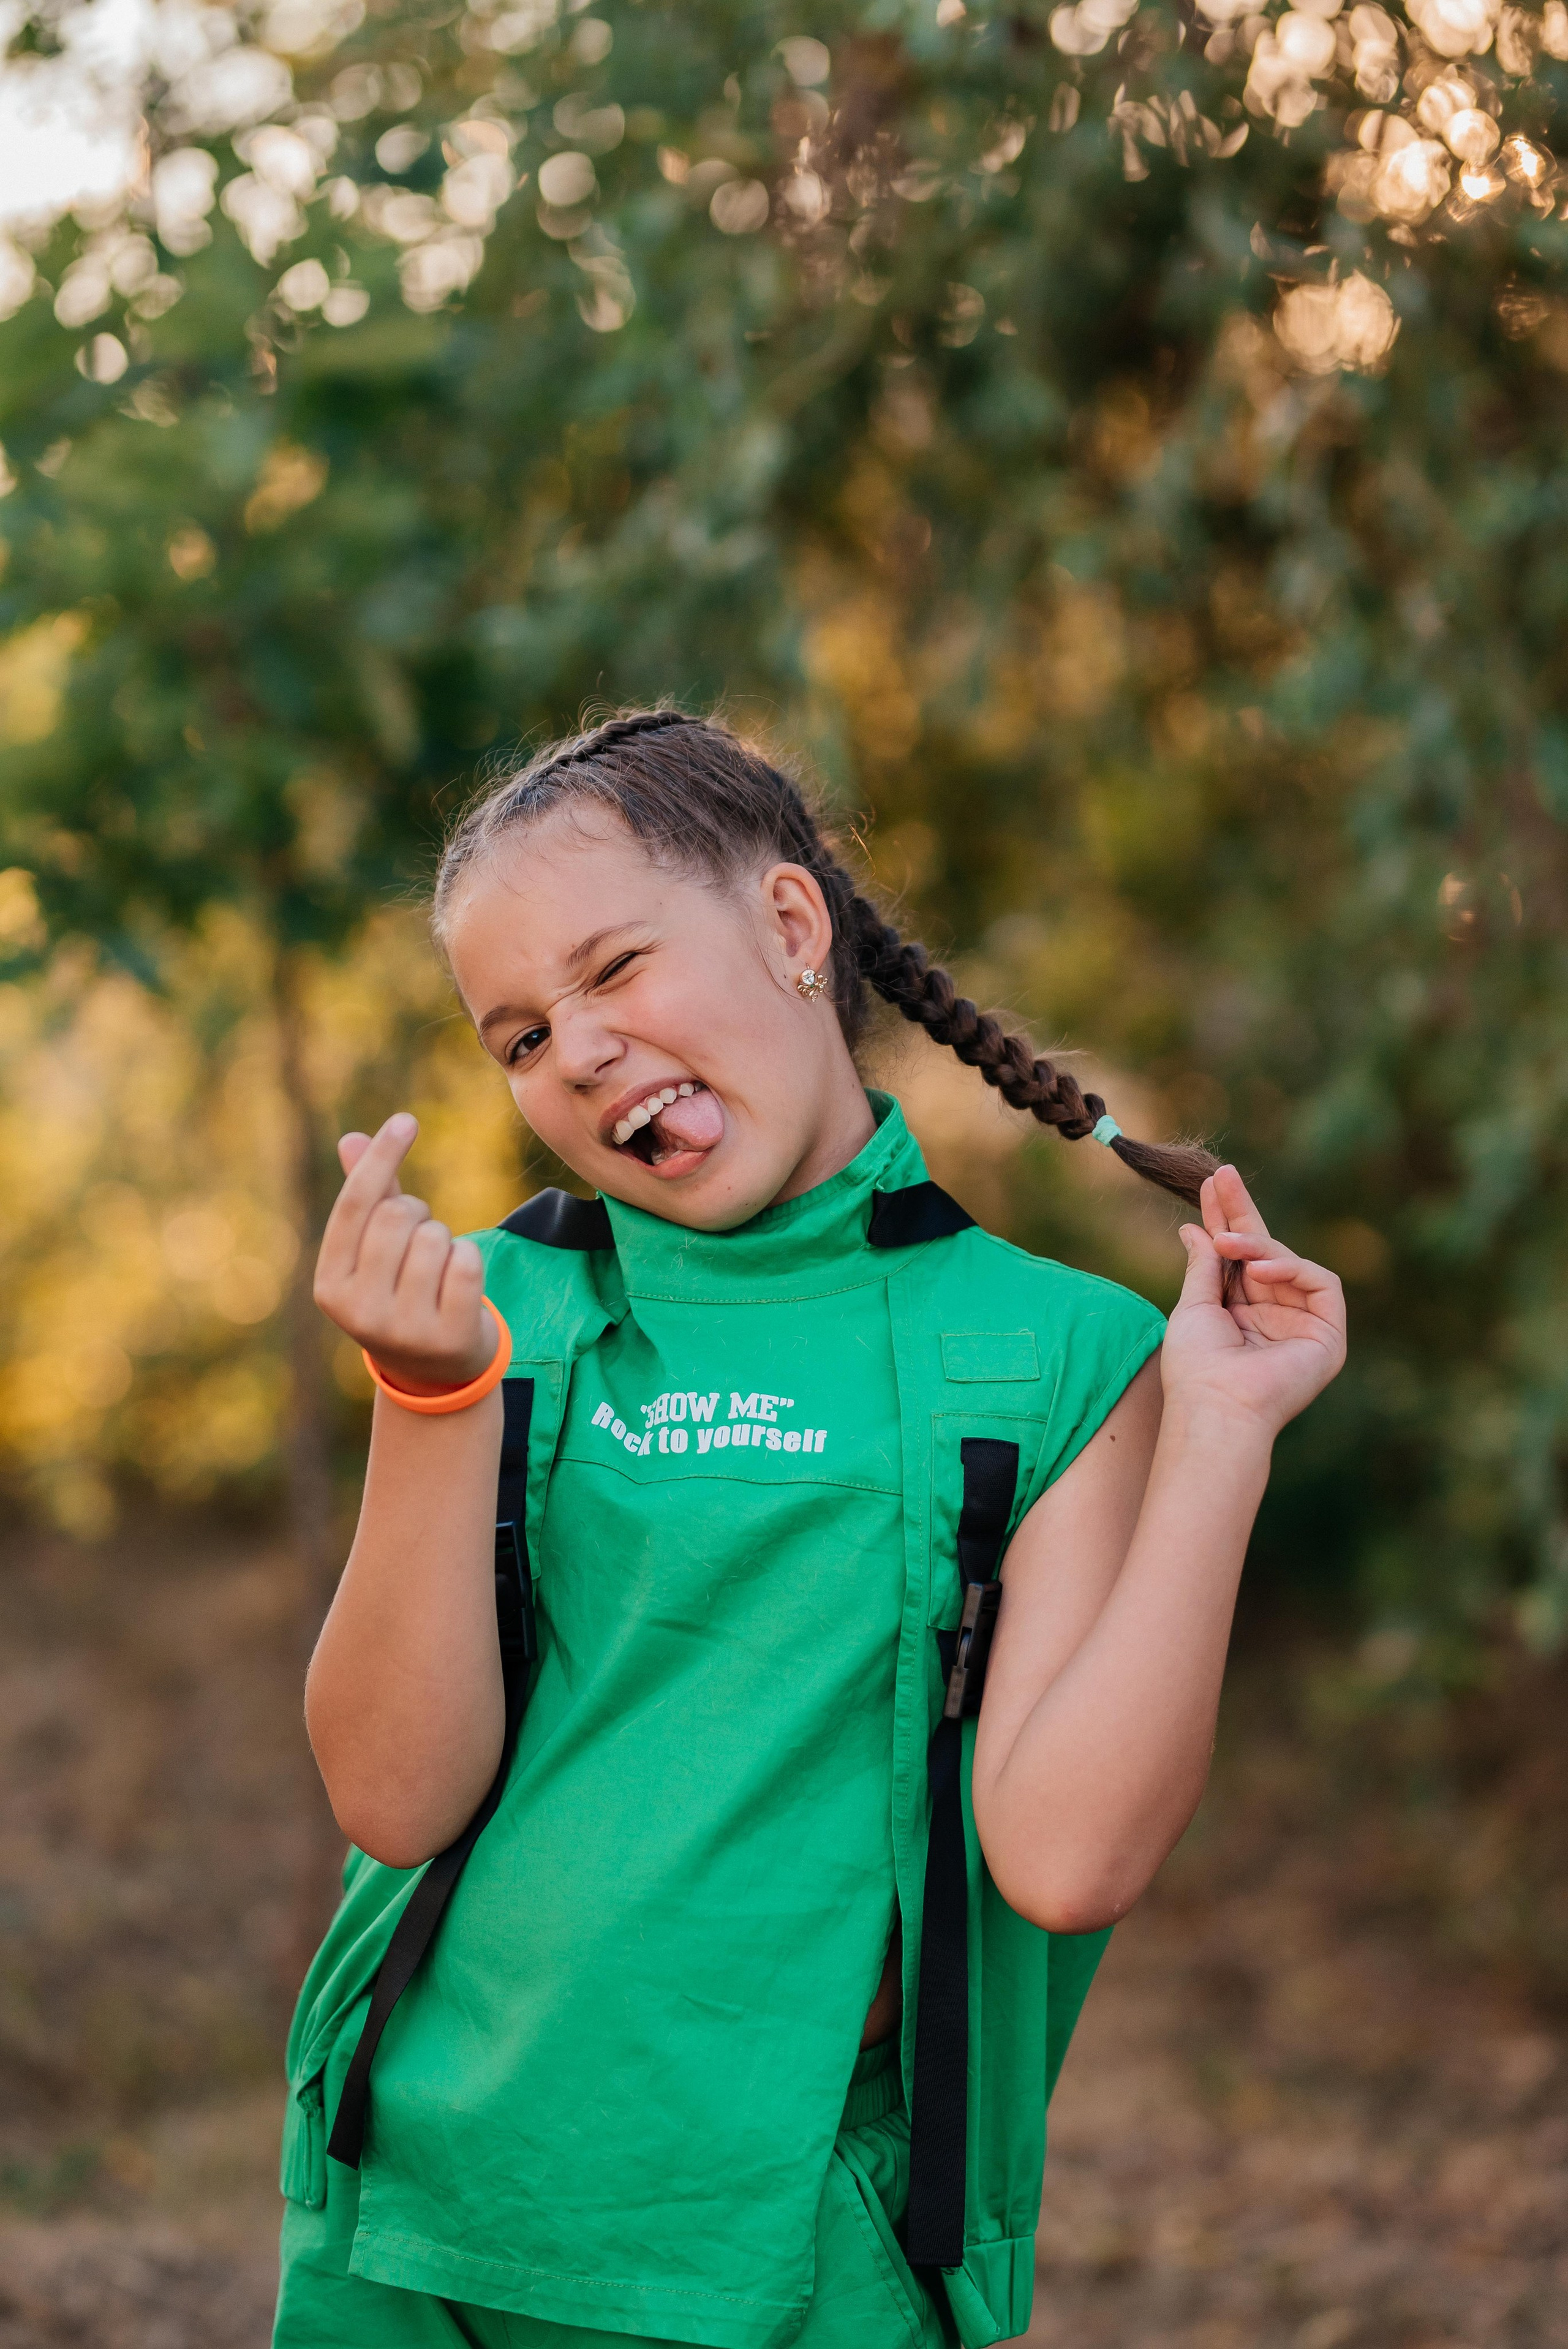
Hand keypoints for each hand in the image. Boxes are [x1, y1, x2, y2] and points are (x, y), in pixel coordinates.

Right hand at [313, 1115, 491, 1395]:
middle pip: (396, 1216)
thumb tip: (351, 1137)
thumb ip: (367, 1198)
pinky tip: (460, 1284)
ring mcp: (403, 1328)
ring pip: (435, 1237)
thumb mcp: (374, 1254)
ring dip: (444, 1240)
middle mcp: (358, 1311)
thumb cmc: (400, 1294)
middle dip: (417, 1213)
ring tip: (437, 1267)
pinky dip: (469, 1259)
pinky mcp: (448, 1336)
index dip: (381, 1158)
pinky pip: (466, 1262)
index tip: (407, 1121)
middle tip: (420, 1238)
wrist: (435, 1373)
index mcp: (330, 1286)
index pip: (354, 1207)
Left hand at [1159, 1165, 1346, 1441]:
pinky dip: (1291, 1268)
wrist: (1216, 1407)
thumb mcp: (1194, 1306)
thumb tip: (1194, 1228)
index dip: (1226, 1220)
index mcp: (1240, 1313)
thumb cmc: (1196, 1367)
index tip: (1210, 1185)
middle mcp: (1273, 1316)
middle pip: (1265, 1252)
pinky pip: (1321, 1282)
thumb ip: (1204, 1266)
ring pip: (1289, 1263)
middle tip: (1223, 1175)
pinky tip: (1260, 1269)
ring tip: (1228, 1240)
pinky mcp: (1328, 1335)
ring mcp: (1302, 1324)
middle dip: (1243, 1213)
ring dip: (1258, 1245)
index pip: (1237, 1258)